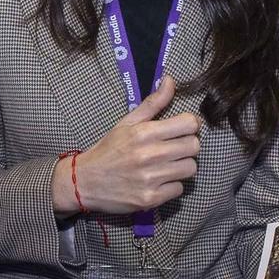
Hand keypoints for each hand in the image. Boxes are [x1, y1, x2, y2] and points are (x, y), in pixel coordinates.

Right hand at [59, 76, 200, 215]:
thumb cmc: (108, 150)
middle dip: (187, 146)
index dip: (189, 125)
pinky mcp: (150, 198)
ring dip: (181, 166)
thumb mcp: (126, 123)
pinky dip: (171, 186)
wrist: (84, 181)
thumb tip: (170, 80)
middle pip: (194, 146)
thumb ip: (153, 103)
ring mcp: (150, 178)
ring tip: (166, 166)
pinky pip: (179, 189)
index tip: (181, 129)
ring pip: (190, 168)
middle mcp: (149, 154)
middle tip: (174, 148)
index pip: (189, 124)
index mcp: (144, 132)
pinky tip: (158, 182)